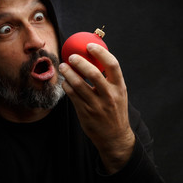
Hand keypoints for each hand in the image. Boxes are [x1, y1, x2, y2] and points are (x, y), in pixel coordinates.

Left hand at [59, 43, 134, 173]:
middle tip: (71, 56)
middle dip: (80, 62)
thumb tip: (95, 57)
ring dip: (68, 73)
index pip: (112, 65)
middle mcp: (109, 96)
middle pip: (93, 73)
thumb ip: (109, 79)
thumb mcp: (118, 94)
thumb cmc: (114, 110)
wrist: (114, 136)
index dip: (100, 52)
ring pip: (78, 84)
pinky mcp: (85, 112)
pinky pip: (72, 95)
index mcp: (119, 88)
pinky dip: (66, 85)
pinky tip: (65, 81)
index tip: (89, 45)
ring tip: (63, 66)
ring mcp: (96, 105)